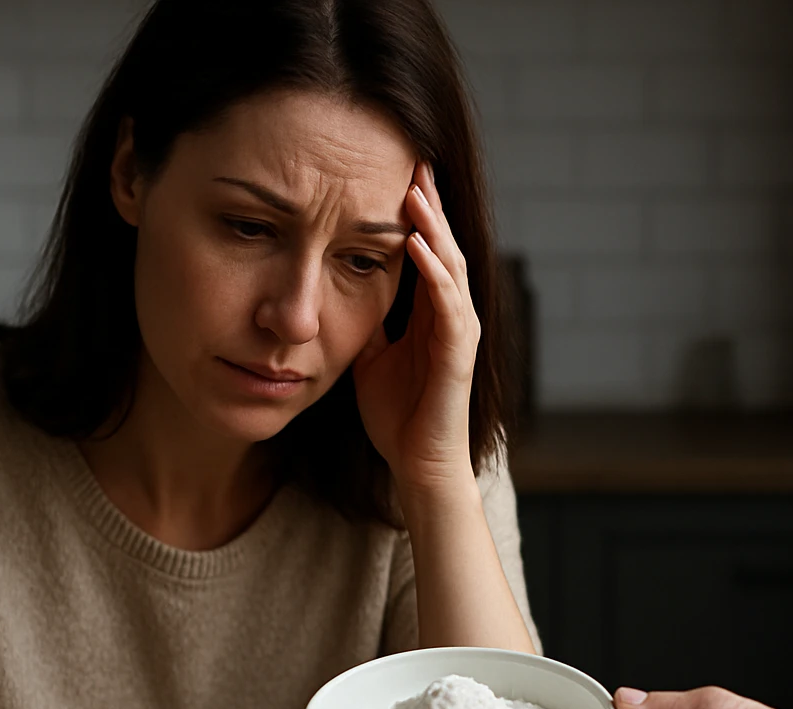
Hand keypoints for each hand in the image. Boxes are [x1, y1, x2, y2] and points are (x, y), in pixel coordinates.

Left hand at [353, 160, 480, 493]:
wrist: (418, 465)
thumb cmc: (398, 416)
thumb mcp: (368, 355)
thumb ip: (363, 321)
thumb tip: (334, 289)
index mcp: (430, 313)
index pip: (425, 251)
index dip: (414, 214)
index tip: (393, 173)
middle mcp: (451, 315)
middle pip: (443, 246)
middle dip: (429, 205)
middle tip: (413, 160)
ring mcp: (459, 332)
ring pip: (451, 265)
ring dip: (433, 227)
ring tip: (414, 190)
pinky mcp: (459, 353)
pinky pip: (448, 303)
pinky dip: (433, 271)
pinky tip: (415, 243)